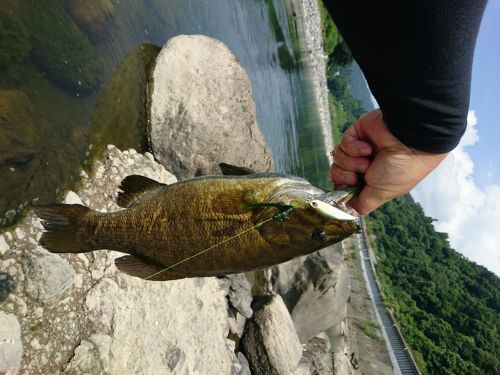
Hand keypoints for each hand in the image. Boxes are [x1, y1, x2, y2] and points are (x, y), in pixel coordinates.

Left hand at [330, 109, 447, 214]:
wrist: (408, 142)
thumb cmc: (400, 170)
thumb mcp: (380, 195)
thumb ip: (363, 204)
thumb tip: (349, 209)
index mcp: (370, 180)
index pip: (344, 187)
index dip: (343, 189)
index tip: (350, 189)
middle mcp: (364, 165)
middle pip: (336, 174)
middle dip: (344, 177)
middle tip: (358, 176)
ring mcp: (359, 149)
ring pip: (337, 160)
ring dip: (351, 162)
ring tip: (367, 161)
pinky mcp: (356, 134)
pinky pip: (342, 144)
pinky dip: (353, 148)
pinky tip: (367, 148)